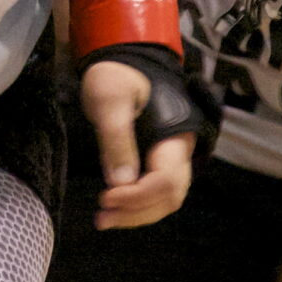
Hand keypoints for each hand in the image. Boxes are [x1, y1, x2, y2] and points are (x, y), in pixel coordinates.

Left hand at [80, 56, 196, 229]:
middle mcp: (179, 150)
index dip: (138, 196)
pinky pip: (156, 192)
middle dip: (137, 212)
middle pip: (170, 197)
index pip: (165, 180)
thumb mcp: (110, 98)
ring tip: (104, 219)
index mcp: (174, 134)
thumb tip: (120, 182)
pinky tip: (114, 208)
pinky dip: (137, 206)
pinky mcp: (157, 161)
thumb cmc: (117, 76)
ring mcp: (171, 157)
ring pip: (165, 200)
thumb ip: (116, 138)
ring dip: (137, 214)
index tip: (106, 196)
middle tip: (102, 216)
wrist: (125, 62)